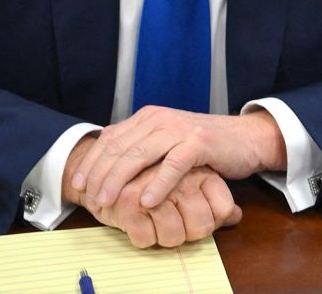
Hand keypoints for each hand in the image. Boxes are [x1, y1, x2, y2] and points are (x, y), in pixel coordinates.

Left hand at [70, 107, 285, 212]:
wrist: (244, 138)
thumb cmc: (202, 147)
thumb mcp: (166, 143)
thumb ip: (140, 148)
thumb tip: (106, 166)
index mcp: (147, 118)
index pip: (111, 138)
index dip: (92, 162)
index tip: (78, 184)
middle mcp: (159, 119)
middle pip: (120, 147)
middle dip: (100, 174)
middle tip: (89, 198)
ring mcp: (178, 129)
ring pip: (140, 155)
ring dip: (120, 180)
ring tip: (108, 202)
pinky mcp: (199, 142)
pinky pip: (173, 165)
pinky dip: (158, 184)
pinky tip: (146, 201)